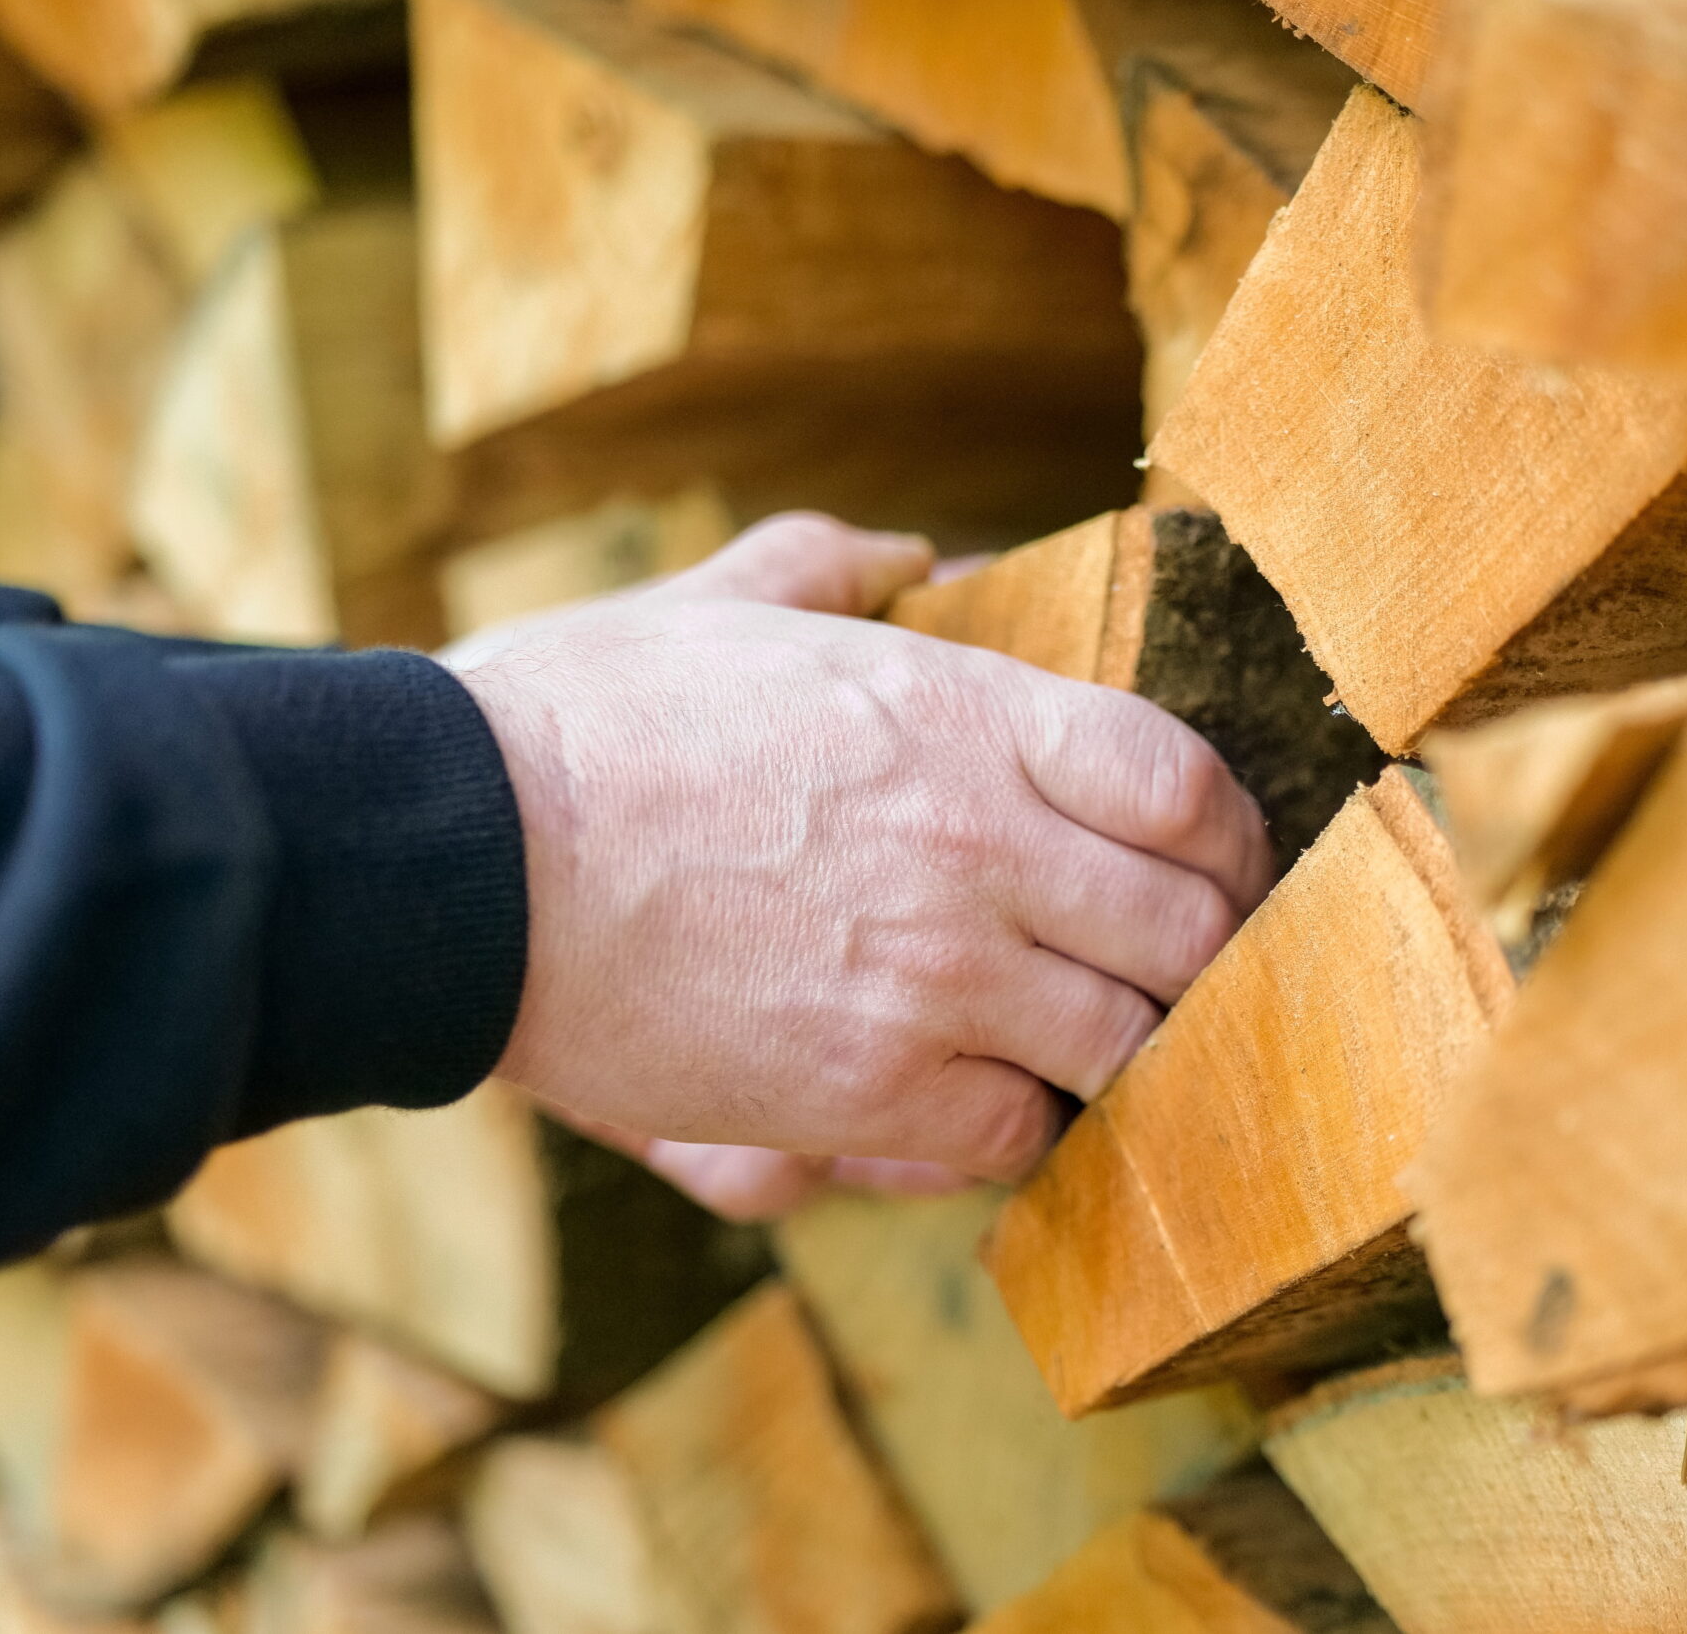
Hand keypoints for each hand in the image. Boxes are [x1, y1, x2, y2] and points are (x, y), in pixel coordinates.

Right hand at [447, 513, 1274, 1211]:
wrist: (453, 861)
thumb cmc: (579, 722)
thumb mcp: (719, 603)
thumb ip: (838, 563)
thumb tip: (923, 550)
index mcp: (961, 718)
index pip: (1184, 783)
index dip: (1233, 838)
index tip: (1225, 865)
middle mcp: (977, 849)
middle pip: (1188, 930)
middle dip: (1203, 958)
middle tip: (1180, 972)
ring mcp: (931, 980)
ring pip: (1123, 1046)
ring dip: (1120, 1049)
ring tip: (1089, 1043)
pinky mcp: (863, 1095)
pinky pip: (1010, 1134)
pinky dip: (1014, 1125)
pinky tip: (979, 1099)